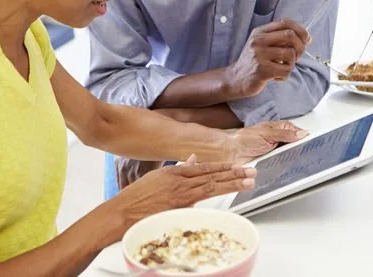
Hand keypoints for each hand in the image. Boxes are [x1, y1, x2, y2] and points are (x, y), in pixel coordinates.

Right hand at [113, 155, 256, 227]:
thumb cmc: (136, 198)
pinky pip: (201, 200)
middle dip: (234, 173)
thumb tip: (193, 160)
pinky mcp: (178, 207)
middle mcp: (179, 181)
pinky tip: (228, 194)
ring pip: (211, 186)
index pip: (205, 167)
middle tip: (251, 171)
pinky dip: (215, 195)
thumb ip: (178, 169)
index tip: (238, 166)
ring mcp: (180, 195)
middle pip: (212, 176)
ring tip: (248, 181)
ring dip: (232, 183)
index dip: (223, 166)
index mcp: (174, 172)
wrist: (121, 212)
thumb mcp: (157, 177)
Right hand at [224, 19, 311, 99]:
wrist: (236, 79)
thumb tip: (306, 38)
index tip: (307, 39)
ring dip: (292, 64)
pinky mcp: (262, 70)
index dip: (300, 30)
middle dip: (300, 47)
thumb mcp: (262, 45)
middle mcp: (258, 41)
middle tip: (297, 57)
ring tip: (283, 68)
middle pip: (290, 36)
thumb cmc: (254, 62)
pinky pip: (286, 70)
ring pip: (290, 54)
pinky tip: (277, 77)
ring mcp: (259, 55)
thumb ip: (279, 39)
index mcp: (259, 32)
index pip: (285, 22)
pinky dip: (285, 76)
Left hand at [230, 120, 308, 163]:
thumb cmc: (243, 138)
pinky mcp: (270, 163)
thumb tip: (302, 133)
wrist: (230, 152)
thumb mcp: (267, 134)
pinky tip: (286, 168)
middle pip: (294, 145)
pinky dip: (283, 166)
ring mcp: (274, 152)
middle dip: (298, 149)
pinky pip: (281, 165)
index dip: (302, 136)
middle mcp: (277, 140)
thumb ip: (285, 134)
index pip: (295, 131)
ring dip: (291, 158)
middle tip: (303, 153)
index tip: (310, 141)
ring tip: (296, 161)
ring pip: (289, 156)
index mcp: (277, 129)